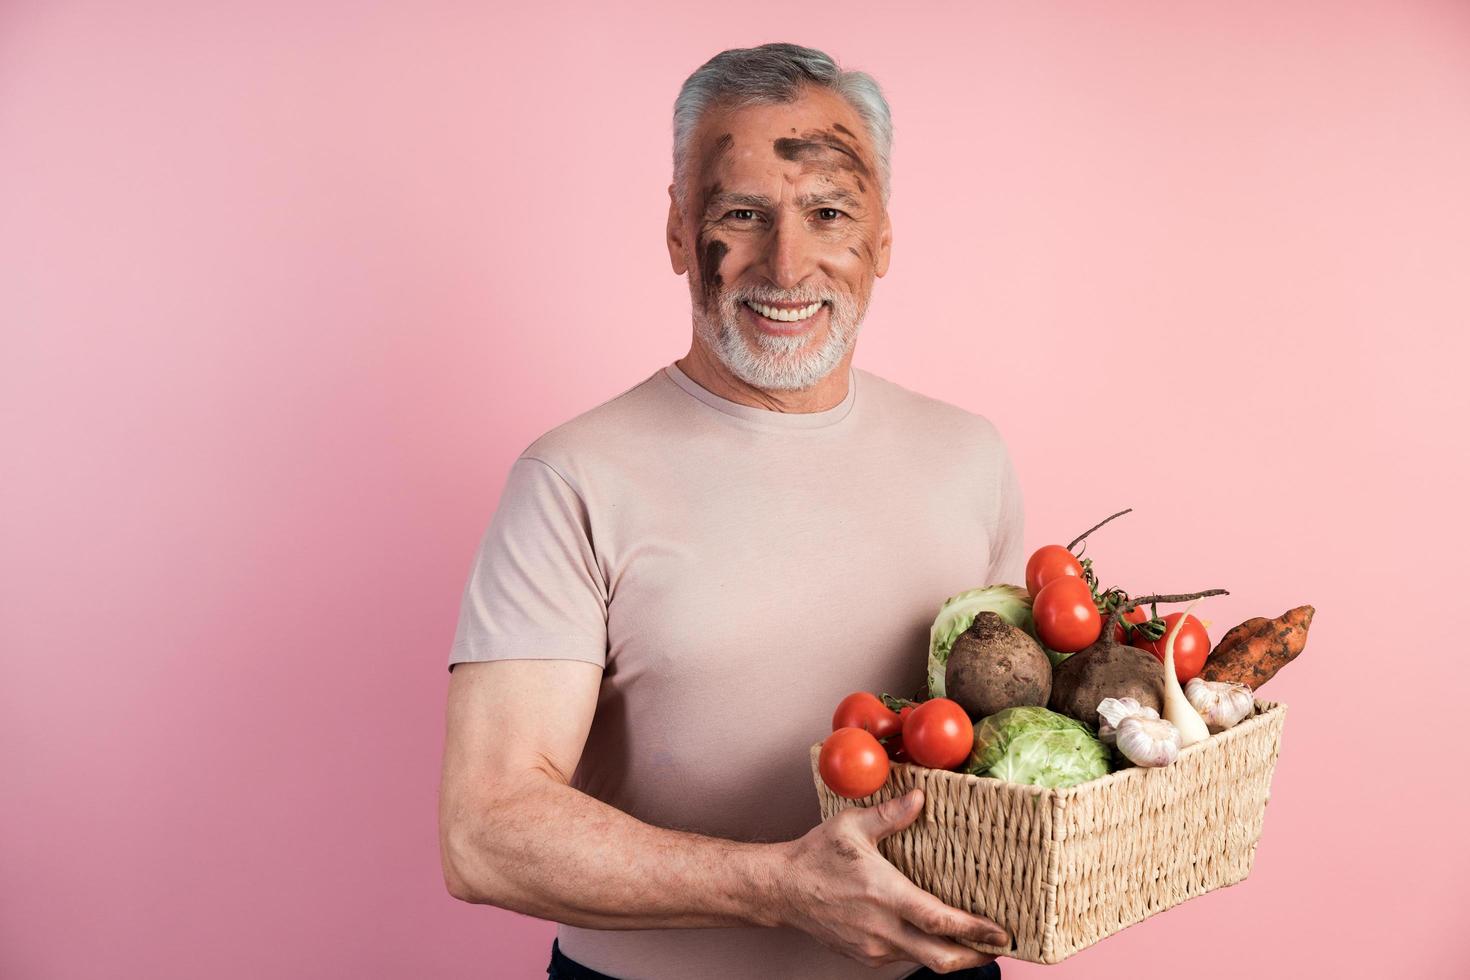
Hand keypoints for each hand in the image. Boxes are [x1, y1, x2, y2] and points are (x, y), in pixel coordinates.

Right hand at [773, 788, 1009, 972]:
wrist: (781, 890)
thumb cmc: (815, 856)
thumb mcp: (851, 827)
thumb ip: (890, 814)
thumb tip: (920, 798)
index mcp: (885, 895)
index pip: (939, 922)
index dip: (975, 931)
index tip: (1002, 932)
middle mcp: (883, 929)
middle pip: (941, 958)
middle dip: (976, 955)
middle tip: (1001, 945)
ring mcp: (874, 948)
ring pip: (924, 961)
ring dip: (952, 954)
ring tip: (975, 941)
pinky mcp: (866, 956)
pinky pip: (904, 958)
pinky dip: (926, 950)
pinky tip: (934, 936)